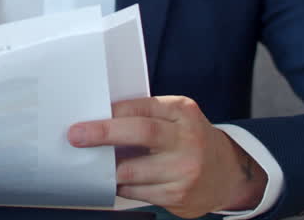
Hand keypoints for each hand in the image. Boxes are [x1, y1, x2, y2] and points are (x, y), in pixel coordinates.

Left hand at [68, 96, 265, 217]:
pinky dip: (123, 186)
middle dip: (104, 133)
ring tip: (98, 163)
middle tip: (76, 135)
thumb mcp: (177, 117)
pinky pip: (137, 192)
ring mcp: (185, 170)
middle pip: (141, 133)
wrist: (227, 173)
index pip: (143, 106)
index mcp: (183, 112)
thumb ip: (147, 115)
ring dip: (109, 168)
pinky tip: (120, 180)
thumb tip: (99, 118)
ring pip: (133, 170)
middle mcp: (188, 139)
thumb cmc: (190, 139)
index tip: (88, 115)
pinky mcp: (179, 196)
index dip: (113, 111)